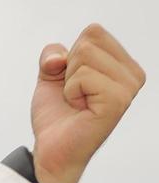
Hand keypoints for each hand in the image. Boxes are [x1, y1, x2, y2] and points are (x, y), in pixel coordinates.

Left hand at [30, 23, 144, 182]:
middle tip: (73, 95)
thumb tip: (58, 58)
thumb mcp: (51, 75)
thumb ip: (53, 53)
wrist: (51, 150)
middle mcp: (132, 74)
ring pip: (83, 56)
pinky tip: (79, 109)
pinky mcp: (118, 100)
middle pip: (88, 40)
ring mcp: (128, 88)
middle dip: (68, 68)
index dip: (69, 56)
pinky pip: (83, 76)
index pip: (93, 32)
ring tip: (77, 103)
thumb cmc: (56, 115)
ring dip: (69, 82)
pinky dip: (70, 92)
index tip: (72, 83)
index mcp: (123, 65)